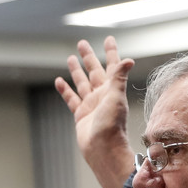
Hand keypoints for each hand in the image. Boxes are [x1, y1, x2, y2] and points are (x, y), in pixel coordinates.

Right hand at [54, 36, 136, 187]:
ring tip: (70, 58)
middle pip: (94, 70)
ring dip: (76, 71)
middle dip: (89, 56)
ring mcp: (91, 105)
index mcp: (112, 89)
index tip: (108, 38)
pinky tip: (59, 81)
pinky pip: (71, 99)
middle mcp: (102, 95)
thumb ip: (119, 78)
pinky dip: (65, 90)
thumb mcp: (116, 98)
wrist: (103, 149)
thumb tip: (129, 59)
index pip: (112, 66)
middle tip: (82, 42)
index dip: (110, 52)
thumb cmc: (112, 126)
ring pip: (82, 83)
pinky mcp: (80, 115)